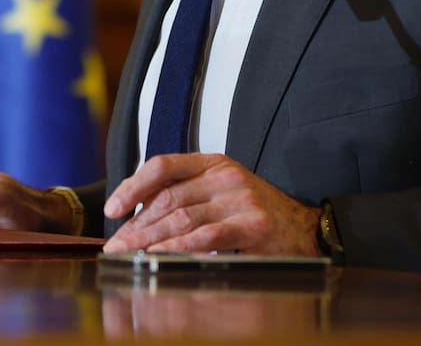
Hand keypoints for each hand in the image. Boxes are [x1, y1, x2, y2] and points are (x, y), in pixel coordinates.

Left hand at [102, 153, 321, 254]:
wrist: (308, 231)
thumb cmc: (258, 216)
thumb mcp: (222, 194)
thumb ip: (188, 197)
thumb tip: (138, 218)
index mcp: (215, 164)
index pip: (163, 166)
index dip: (132, 186)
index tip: (112, 208)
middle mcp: (226, 177)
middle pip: (167, 198)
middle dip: (136, 224)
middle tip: (116, 245)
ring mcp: (240, 200)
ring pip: (181, 218)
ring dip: (149, 240)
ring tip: (130, 255)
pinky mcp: (252, 226)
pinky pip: (205, 237)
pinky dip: (178, 247)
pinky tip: (160, 257)